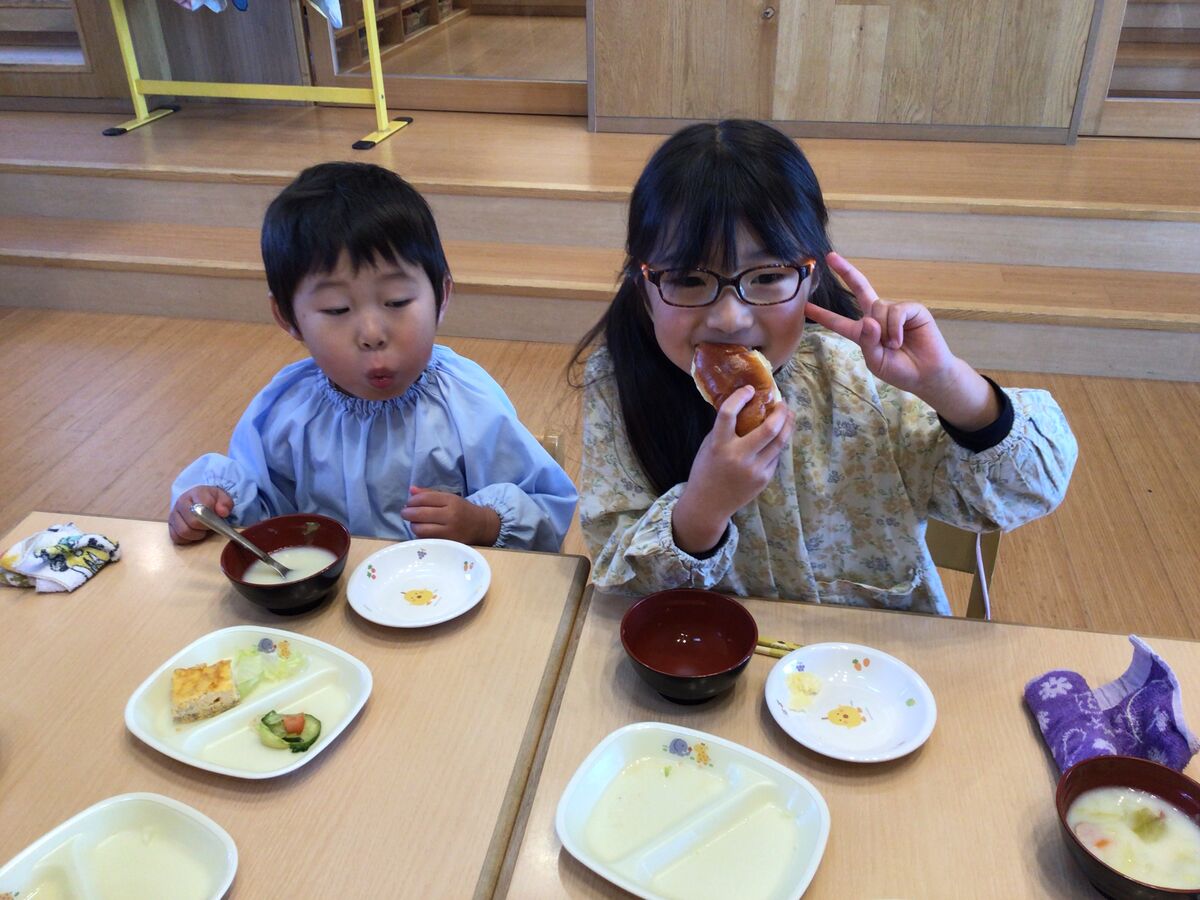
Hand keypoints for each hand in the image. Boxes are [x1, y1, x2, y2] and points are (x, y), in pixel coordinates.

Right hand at [169, 485, 232, 543]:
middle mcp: (181, 503)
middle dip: (205, 527)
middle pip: (193, 522)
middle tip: (210, 526)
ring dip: (196, 535)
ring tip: (202, 530)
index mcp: (195, 493)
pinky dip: (187, 539)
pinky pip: (177, 538)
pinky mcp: (170, 525)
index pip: (203, 508)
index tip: (216, 518)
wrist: (198, 500)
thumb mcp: (222, 497)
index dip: (212, 517)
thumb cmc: (211, 500)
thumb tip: (222, 512)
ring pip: (184, 531)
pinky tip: (194, 534)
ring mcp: (173, 514)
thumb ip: (225, 503)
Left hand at [401, 487, 501, 545]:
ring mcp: (449, 531)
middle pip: (421, 514)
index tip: (409, 502)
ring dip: (413, 525)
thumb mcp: (449, 498)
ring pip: (421, 529)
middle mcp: (450, 516)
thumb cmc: (462, 510)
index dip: (412, 500)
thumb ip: (430, 494)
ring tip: (414, 522)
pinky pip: (427, 539)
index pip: (425, 498)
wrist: (481, 526)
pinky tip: (421, 531)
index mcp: (451, 501)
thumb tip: (411, 490)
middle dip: (408, 513)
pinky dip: (420, 535)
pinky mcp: (447, 543)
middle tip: (405, 513)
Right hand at [673, 386, 793, 554]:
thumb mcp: (708, 447)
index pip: (729, 414)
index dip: (740, 397)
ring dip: (787, 425)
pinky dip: (777, 444)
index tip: (749, 389)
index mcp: (719, 446)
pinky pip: (775, 456)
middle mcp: (739, 457)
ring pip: (780, 442)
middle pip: (769, 429)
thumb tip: (743, 406)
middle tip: (782, 402)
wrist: (708, 505)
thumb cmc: (705, 471)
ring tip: (788, 415)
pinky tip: (778, 437)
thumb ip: (723, 429)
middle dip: (781, 412)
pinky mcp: (764, 479)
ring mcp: (755, 469)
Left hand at [805, 252, 999, 428]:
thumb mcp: (876, 361)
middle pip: (859, 289)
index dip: (823, 314)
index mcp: (863, 332)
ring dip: (884, 331)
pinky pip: (895, 311)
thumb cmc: (900, 370)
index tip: (806, 307)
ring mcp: (894, 311)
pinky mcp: (912, 309)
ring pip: (878, 309)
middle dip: (846, 272)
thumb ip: (867, 342)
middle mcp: (877, 317)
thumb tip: (868, 320)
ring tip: (894, 346)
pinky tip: (900, 339)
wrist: (926, 374)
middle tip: (830, 257)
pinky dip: (895, 327)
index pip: (839, 321)